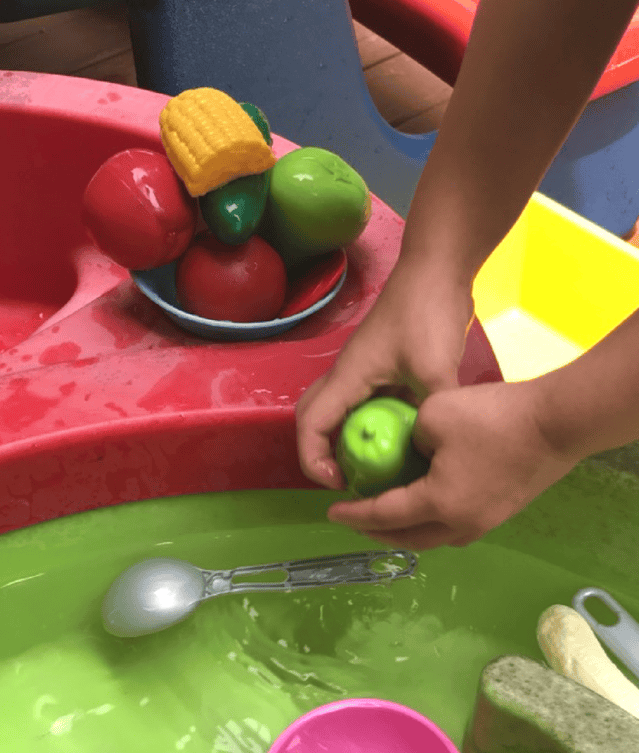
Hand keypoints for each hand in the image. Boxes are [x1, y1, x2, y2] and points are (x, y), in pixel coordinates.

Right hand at [296, 262, 474, 488]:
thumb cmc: (427, 311)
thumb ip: (436, 409)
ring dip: (342, 441)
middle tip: (348, 479)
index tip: (341, 484)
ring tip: (369, 468)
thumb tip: (441, 447)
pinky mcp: (379, 368)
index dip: (314, 461)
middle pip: (311, 419)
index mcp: (348, 377)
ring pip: (335, 412)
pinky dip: (368, 428)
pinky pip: (361, 405)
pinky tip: (396, 443)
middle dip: (319, 454)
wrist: (437, 269)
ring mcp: (361, 371)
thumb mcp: (437, 368)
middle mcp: (345, 375)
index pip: (310, 426)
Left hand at [326, 379, 580, 549]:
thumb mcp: (434, 415)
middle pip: (408, 538)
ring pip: (434, 538)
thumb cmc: (493, 416)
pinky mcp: (502, 512)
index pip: (384, 515)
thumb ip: (411, 437)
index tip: (332, 510)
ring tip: (386, 515)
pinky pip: (456, 528)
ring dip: (406, 531)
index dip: (355, 514)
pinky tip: (426, 505)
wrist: (557, 422)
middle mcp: (460, 524)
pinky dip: (431, 523)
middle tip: (355, 518)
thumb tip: (413, 450)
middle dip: (376, 531)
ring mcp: (485, 522)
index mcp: (437, 503)